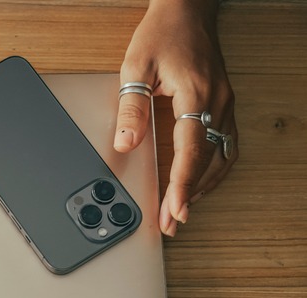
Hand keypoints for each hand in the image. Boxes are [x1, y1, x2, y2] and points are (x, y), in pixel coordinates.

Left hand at [114, 0, 237, 235]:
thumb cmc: (162, 32)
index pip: (192, 151)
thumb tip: (126, 144)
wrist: (187, 9)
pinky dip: (212, 168)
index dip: (182, 185)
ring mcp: (224, 103)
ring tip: (182, 209)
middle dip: (190, 196)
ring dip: (204, 186)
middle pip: (208, 161)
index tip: (175, 211)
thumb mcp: (136, 66)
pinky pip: (226, 144)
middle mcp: (217, 102)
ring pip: (223, 156)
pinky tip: (198, 180)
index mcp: (196, 94)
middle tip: (171, 222)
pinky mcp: (222, 103)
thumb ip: (131, 107)